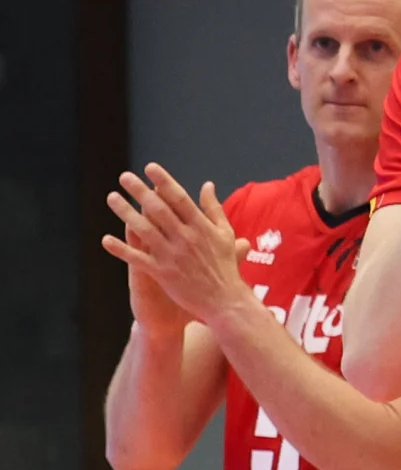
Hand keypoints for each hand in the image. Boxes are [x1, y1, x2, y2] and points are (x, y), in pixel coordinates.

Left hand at [104, 165, 255, 329]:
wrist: (226, 301)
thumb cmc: (226, 267)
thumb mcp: (225, 234)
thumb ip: (214, 209)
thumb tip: (207, 185)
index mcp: (202, 228)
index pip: (180, 199)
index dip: (164, 182)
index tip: (150, 168)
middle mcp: (186, 239)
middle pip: (159, 210)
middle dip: (140, 191)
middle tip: (124, 177)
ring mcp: (173, 256)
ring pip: (144, 230)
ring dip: (126, 212)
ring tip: (112, 197)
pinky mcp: (163, 273)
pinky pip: (138, 259)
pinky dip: (121, 250)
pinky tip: (106, 240)